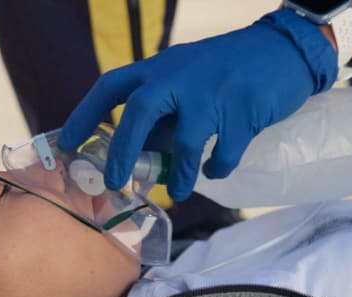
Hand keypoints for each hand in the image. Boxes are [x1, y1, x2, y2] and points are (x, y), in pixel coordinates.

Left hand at [59, 10, 337, 201]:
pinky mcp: (244, 109)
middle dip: (123, 151)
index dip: (85, 115)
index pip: (111, 86)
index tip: (67, 145)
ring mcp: (213, 91)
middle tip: (115, 183)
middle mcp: (181, 75)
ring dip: (178, 173)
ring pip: (186, 141)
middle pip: (139, 110)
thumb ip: (162, 114)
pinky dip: (217, 168)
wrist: (285, 49)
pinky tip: (214, 172)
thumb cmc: (228, 70)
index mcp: (160, 66)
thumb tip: (137, 156)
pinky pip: (224, 151)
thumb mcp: (186, 80)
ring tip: (177, 193)